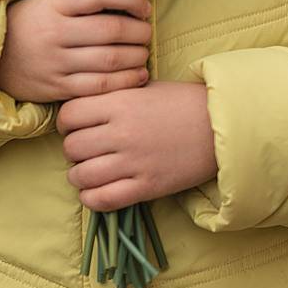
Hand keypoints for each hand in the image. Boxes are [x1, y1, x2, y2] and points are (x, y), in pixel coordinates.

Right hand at [0, 0, 152, 103]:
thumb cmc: (31, 24)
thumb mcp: (48, 2)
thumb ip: (83, 0)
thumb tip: (130, 0)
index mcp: (53, 4)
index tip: (144, 6)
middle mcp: (54, 32)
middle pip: (110, 30)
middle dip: (139, 31)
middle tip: (147, 32)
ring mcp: (55, 62)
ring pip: (109, 60)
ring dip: (136, 57)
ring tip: (143, 53)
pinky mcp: (57, 88)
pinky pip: (99, 87)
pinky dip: (125, 82)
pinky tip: (138, 75)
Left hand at [56, 81, 217, 210]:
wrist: (221, 126)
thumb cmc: (182, 102)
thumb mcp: (144, 88)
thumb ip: (112, 96)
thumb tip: (81, 108)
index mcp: (119, 103)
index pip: (69, 115)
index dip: (67, 122)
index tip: (75, 126)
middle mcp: (121, 133)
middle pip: (71, 147)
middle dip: (73, 149)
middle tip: (85, 149)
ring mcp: (133, 162)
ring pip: (81, 176)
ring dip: (79, 175)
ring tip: (89, 171)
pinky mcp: (146, 187)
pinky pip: (102, 200)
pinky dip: (91, 198)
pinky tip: (96, 190)